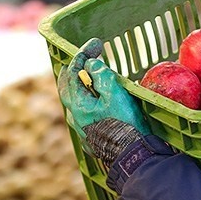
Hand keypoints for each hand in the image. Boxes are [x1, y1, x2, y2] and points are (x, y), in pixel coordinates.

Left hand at [57, 38, 150, 163]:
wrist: (132, 156)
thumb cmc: (125, 124)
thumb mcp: (115, 94)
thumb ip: (102, 75)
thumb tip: (91, 65)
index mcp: (77, 103)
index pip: (74, 72)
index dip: (84, 55)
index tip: (96, 43)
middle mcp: (74, 116)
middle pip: (68, 87)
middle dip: (76, 69)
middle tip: (86, 57)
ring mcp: (82, 129)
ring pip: (76, 101)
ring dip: (82, 86)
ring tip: (94, 77)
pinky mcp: (92, 138)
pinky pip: (85, 113)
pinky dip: (90, 100)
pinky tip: (99, 100)